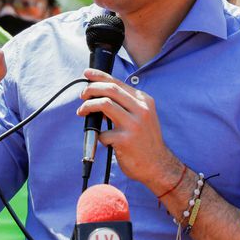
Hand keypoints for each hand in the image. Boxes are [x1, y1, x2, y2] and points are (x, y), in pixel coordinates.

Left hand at [78, 70, 178, 189]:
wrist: (157, 165)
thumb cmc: (145, 141)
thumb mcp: (142, 117)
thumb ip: (126, 105)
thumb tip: (100, 96)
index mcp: (144, 101)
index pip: (118, 83)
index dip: (99, 76)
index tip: (87, 74)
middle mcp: (141, 109)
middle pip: (110, 89)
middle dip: (91, 89)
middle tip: (82, 95)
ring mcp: (134, 124)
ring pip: (104, 104)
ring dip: (88, 106)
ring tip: (82, 112)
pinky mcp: (125, 140)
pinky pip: (103, 133)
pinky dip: (99, 136)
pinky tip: (104, 142)